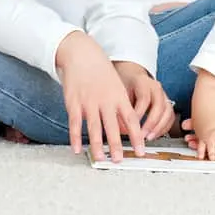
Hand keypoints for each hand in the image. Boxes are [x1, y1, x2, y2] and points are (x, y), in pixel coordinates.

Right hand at [56, 32, 144, 161]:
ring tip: (101, 158)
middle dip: (117, 146)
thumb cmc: (101, 71)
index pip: (131, 120)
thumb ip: (120, 106)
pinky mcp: (73, 102)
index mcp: (119, 96)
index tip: (141, 151)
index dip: (136, 137)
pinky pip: (75, 124)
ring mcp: (89, 102)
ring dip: (97, 145)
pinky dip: (76, 138)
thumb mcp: (116, 86)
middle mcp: (105, 100)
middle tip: (120, 160)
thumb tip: (126, 128)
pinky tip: (77, 149)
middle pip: (113, 127)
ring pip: (94, 128)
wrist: (82, 54)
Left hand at [113, 62, 174, 140]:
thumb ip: (120, 108)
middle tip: (141, 135)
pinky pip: (170, 117)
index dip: (138, 114)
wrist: (132, 76)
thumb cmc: (125, 84)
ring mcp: (164, 95)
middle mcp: (156, 88)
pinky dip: (164, 128)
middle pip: (159, 106)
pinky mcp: (167, 104)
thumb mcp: (119, 91)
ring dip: (159, 127)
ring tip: (148, 137)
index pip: (144, 99)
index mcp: (143, 82)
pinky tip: (154, 135)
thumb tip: (119, 128)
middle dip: (151, 123)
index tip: (131, 126)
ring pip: (168, 112)